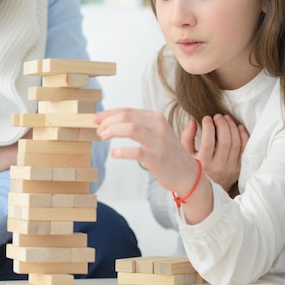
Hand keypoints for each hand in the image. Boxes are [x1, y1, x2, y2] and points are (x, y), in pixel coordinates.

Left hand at [94, 108, 213, 223]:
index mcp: (155, 118)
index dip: (109, 114)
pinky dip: (122, 151)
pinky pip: (136, 151)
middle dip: (108, 122)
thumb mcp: (154, 134)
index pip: (127, 111)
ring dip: (113, 131)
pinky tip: (114, 154)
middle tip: (98, 130)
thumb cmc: (166, 153)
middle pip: (127, 117)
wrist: (188, 174)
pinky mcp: (157, 158)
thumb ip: (136, 126)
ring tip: (102, 137)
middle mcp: (158, 127)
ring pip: (131, 129)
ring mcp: (159, 142)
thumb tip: (107, 123)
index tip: (96, 119)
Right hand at [181, 115, 248, 193]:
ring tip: (226, 118)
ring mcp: (231, 168)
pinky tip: (238, 127)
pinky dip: (244, 136)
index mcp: (204, 164)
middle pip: (225, 141)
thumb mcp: (187, 155)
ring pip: (236, 144)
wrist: (211, 188)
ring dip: (232, 127)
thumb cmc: (197, 167)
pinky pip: (245, 149)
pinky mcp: (240, 167)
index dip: (208, 128)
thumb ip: (187, 138)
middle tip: (218, 116)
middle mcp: (219, 167)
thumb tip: (192, 121)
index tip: (206, 118)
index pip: (208, 143)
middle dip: (222, 125)